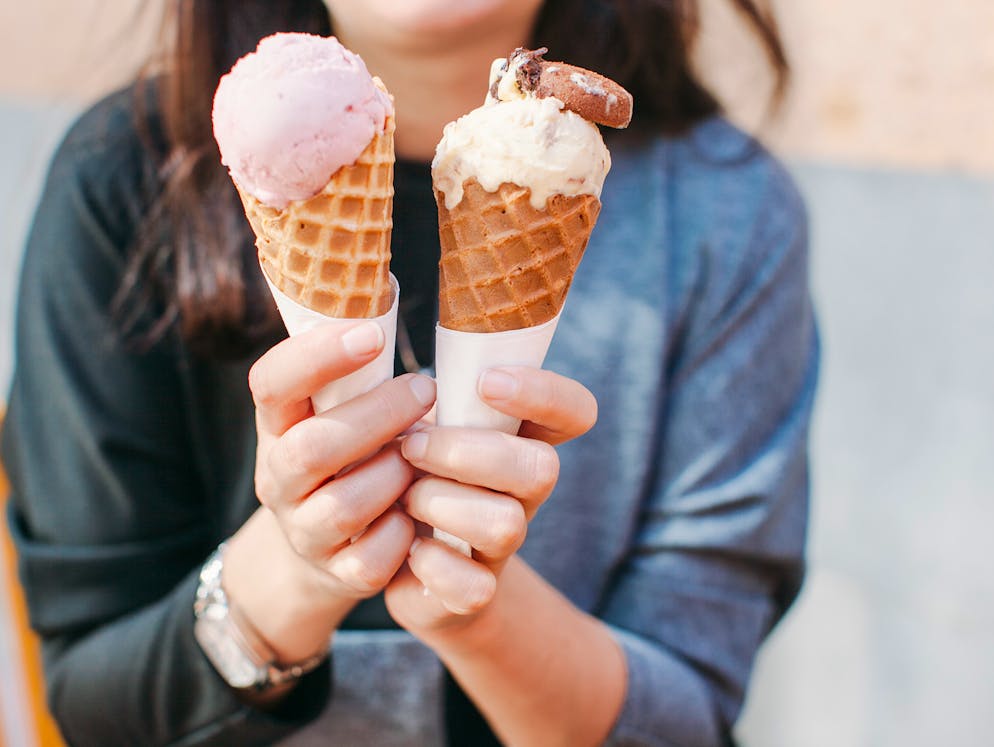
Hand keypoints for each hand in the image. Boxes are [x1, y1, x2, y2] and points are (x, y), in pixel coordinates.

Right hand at [224, 321, 435, 665]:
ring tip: (423, 455)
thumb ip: (349, 366)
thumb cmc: (347, 453)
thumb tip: (380, 280)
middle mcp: (280, 478)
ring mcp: (305, 530)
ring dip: (395, 474)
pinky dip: (404, 534)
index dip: (316, 357)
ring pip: (344, 505)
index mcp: (278, 425)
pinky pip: (373, 558)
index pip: (272, 384)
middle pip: (312, 448)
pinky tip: (418, 510)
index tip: (372, 334)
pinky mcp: (340, 573)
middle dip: (378, 416)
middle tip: (426, 390)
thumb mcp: (332, 408)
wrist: (324, 548)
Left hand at [384, 366, 596, 635]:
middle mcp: (522, 489)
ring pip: (507, 524)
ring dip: (440, 503)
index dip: (546, 394)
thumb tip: (367, 327)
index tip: (487, 382)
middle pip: (542, 468)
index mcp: (516, 436)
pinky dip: (429, 564)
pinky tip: (406, 548)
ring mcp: (503, 543)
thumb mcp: (412, 418)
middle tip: (411, 447)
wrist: (387, 556)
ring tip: (403, 495)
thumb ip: (415, 384)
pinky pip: (472, 585)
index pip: (573, 411)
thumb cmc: (402, 470)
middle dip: (467, 452)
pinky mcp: (475, 591)